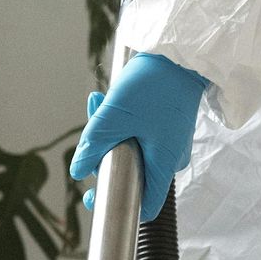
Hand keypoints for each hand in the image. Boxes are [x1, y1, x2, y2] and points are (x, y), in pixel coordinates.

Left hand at [69, 52, 206, 220]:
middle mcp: (170, 159)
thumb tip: (78, 170)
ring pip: (132, 148)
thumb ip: (93, 146)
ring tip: (96, 102)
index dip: (118, 203)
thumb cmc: (154, 85)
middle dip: (103, 154)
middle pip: (131, 172)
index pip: (145, 205)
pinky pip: (139, 132)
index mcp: (163, 165)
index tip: (95, 194)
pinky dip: (122, 120)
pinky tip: (107, 98)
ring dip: (109, 131)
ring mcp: (169, 141)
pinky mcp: (167, 124)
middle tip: (89, 136)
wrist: (182, 54)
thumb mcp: (114, 117)